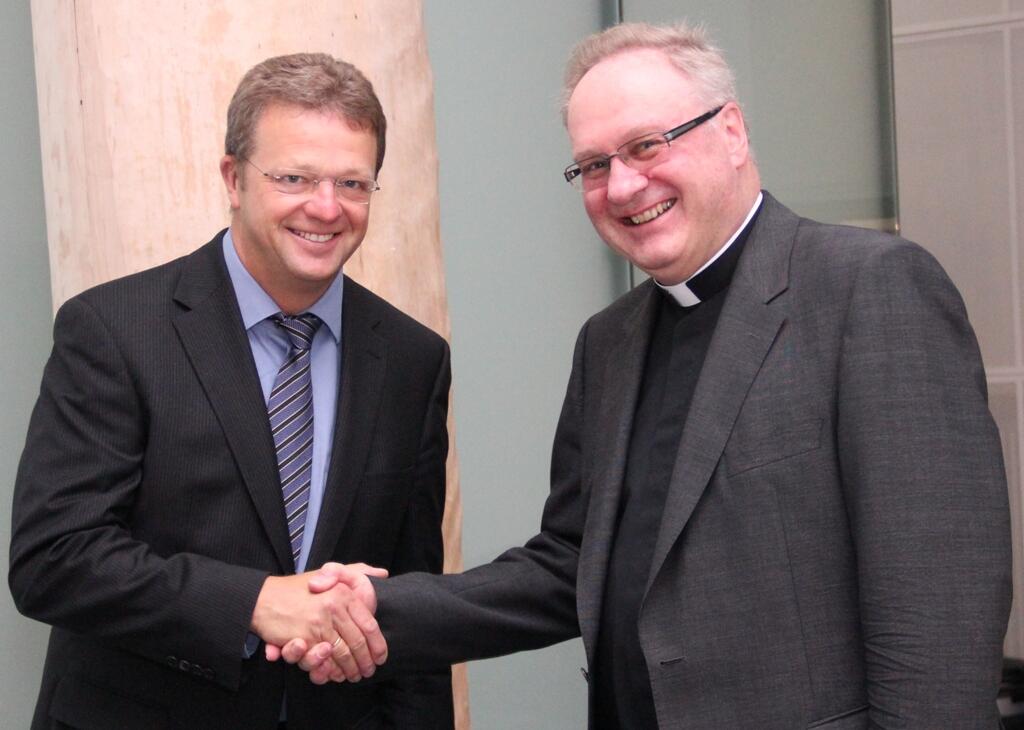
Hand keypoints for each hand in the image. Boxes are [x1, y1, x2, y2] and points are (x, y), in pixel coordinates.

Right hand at [251, 564, 385, 681]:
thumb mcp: (330, 572)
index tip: (380, 657)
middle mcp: (333, 608)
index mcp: (344, 594)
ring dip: (349, 669)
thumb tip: (382, 574)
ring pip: (342, 654)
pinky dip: (330, 670)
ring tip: (353, 676)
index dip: (378, 644)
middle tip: (367, 671)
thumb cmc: (298, 587)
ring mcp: (318, 624)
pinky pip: (323, 660)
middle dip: (364, 662)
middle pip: (358, 643)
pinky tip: (334, 674)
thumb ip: (356, 571)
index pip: (369, 624)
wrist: (264, 597)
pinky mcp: (304, 638)